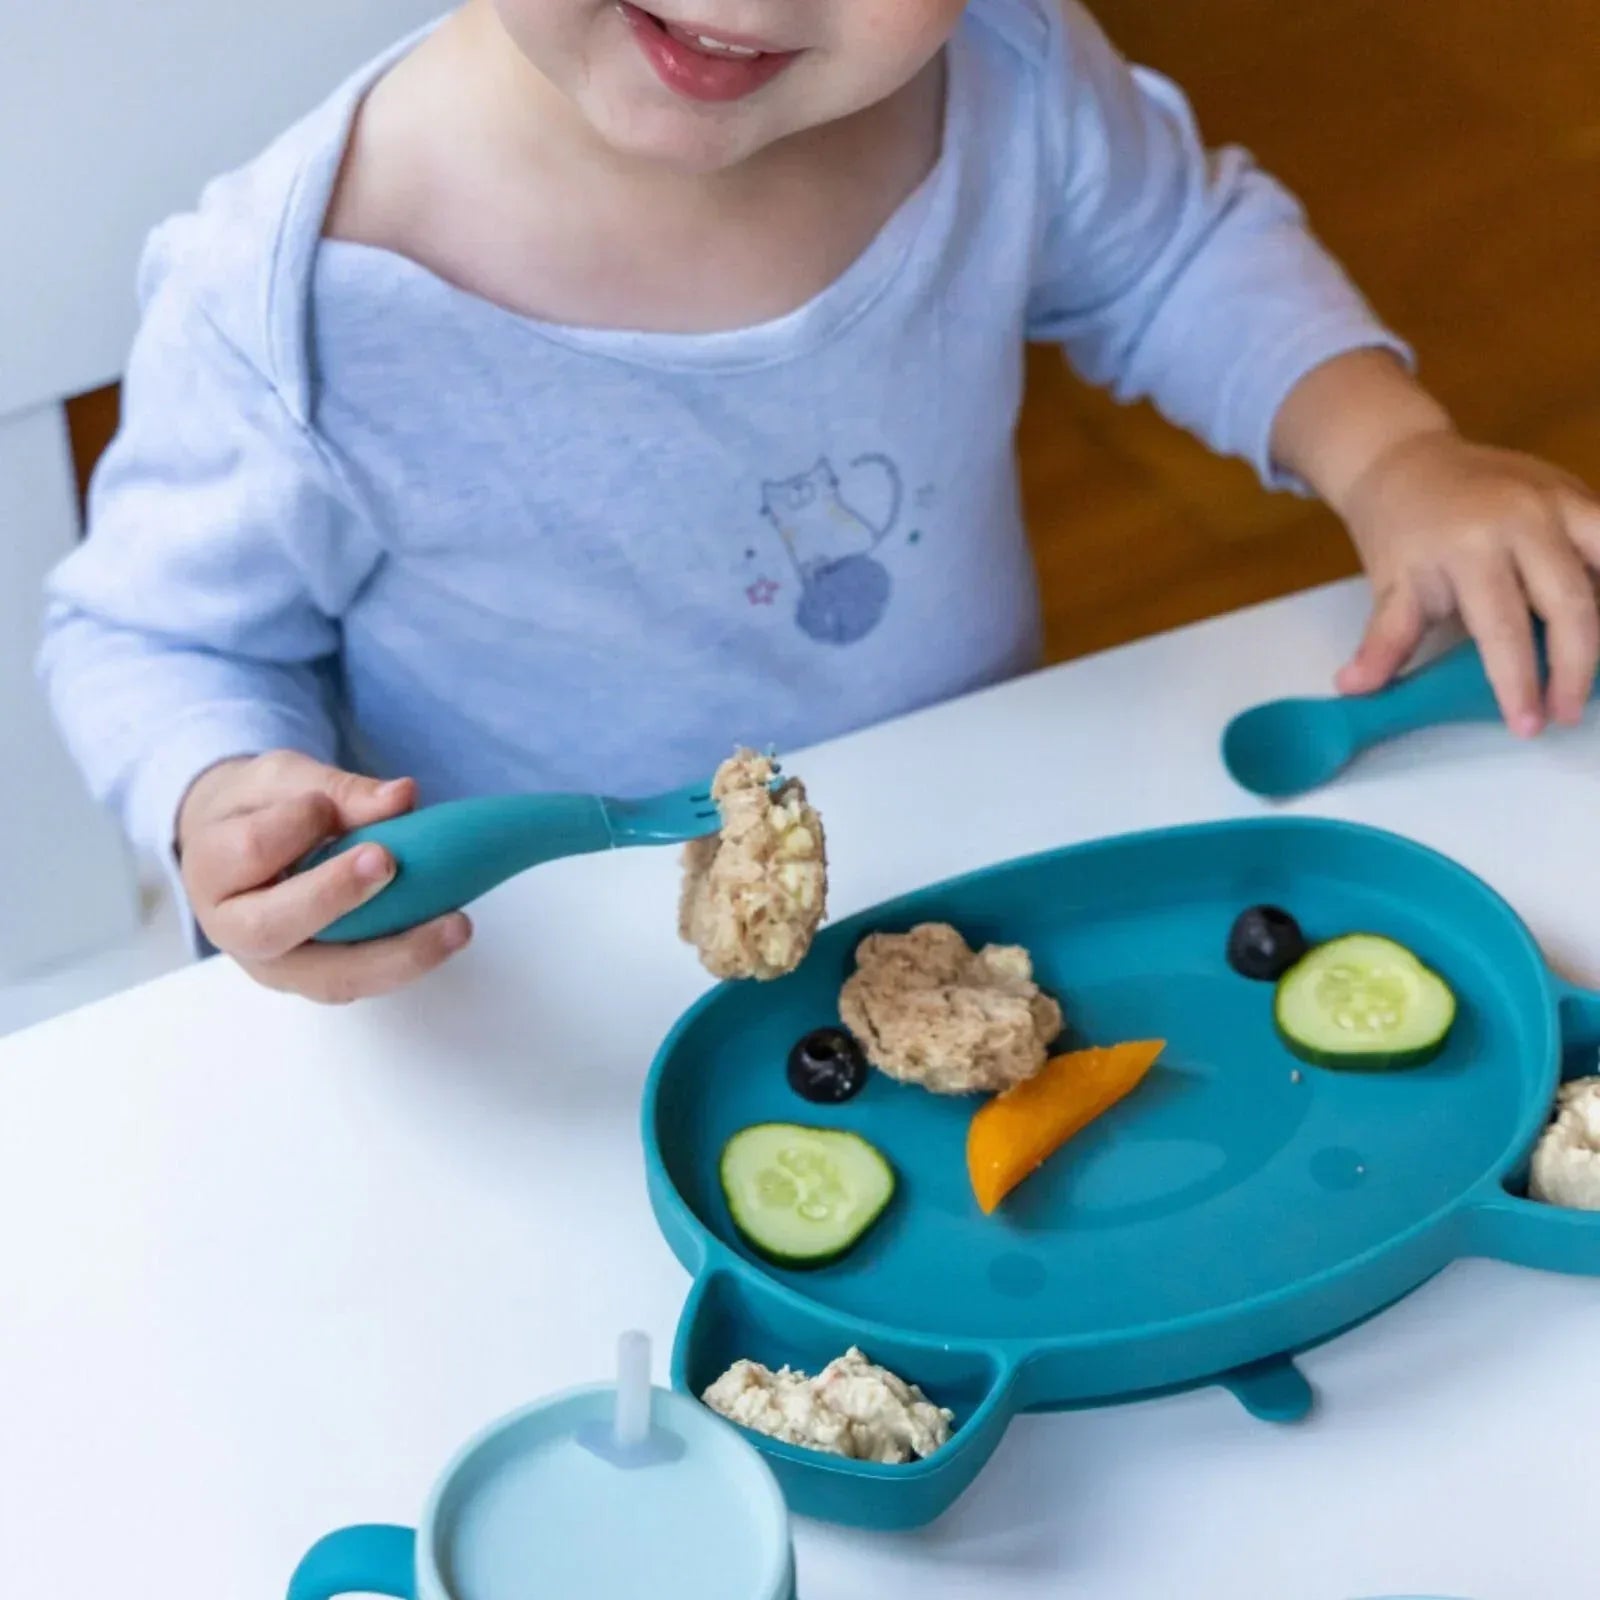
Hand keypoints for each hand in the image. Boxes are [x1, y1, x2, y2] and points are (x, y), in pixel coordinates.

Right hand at [176, 750, 470, 1001]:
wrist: (238, 843)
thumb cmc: (259, 808)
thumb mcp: (284, 779)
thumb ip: (336, 787)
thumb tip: (402, 796)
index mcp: (211, 869)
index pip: (248, 851)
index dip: (293, 824)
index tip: (322, 804)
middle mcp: (232, 929)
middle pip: (273, 928)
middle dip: (334, 896)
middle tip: (387, 862)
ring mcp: (276, 965)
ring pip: (330, 976)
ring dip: (396, 953)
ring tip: (456, 924)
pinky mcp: (316, 979)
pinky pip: (361, 982)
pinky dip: (406, 962)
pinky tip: (447, 936)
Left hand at [1335, 431, 1599, 733]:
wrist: (1406, 461)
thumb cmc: (1400, 531)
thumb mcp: (1390, 585)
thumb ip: (1385, 641)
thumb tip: (1354, 688)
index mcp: (1470, 546)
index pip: (1503, 629)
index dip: (1518, 682)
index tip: (1527, 726)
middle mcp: (1523, 518)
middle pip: (1570, 604)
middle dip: (1574, 667)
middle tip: (1567, 713)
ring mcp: (1558, 499)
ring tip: (1597, 674)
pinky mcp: (1579, 492)